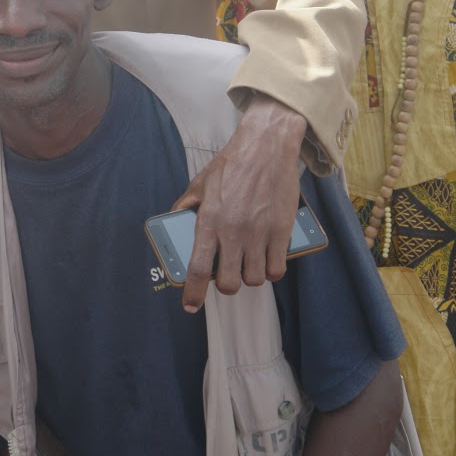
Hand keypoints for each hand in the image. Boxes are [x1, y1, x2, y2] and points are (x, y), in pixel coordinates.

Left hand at [171, 94, 305, 312]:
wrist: (265, 149)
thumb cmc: (230, 165)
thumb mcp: (199, 184)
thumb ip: (186, 206)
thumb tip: (174, 219)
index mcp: (209, 222)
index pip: (199, 268)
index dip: (194, 293)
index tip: (190, 306)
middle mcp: (233, 232)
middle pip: (230, 283)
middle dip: (227, 286)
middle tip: (228, 276)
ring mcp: (259, 234)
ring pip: (255, 279)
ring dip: (250, 277)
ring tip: (248, 265)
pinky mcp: (281, 232)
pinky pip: (277, 268)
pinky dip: (271, 271)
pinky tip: (267, 263)